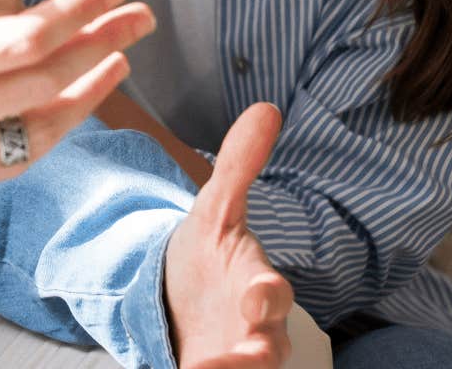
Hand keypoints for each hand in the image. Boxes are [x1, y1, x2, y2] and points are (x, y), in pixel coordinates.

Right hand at [0, 0, 215, 185]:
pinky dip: (51, 133)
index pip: (20, 39)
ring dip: (89, 92)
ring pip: (40, 127)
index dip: (75, 12)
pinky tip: (70, 111)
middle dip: (102, 44)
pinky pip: (14, 160)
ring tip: (121, 62)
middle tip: (141, 17)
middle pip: (46, 80)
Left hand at [162, 103, 292, 368]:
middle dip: (256, 355)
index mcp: (256, 285)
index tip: (257, 295)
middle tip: (244, 355)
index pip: (272, 293)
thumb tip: (266, 107)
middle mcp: (254, 331)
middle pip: (268, 351)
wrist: (179, 294)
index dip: (267, 296)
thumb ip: (239, 165)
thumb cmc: (208, 252)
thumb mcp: (215, 208)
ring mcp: (234, 359)